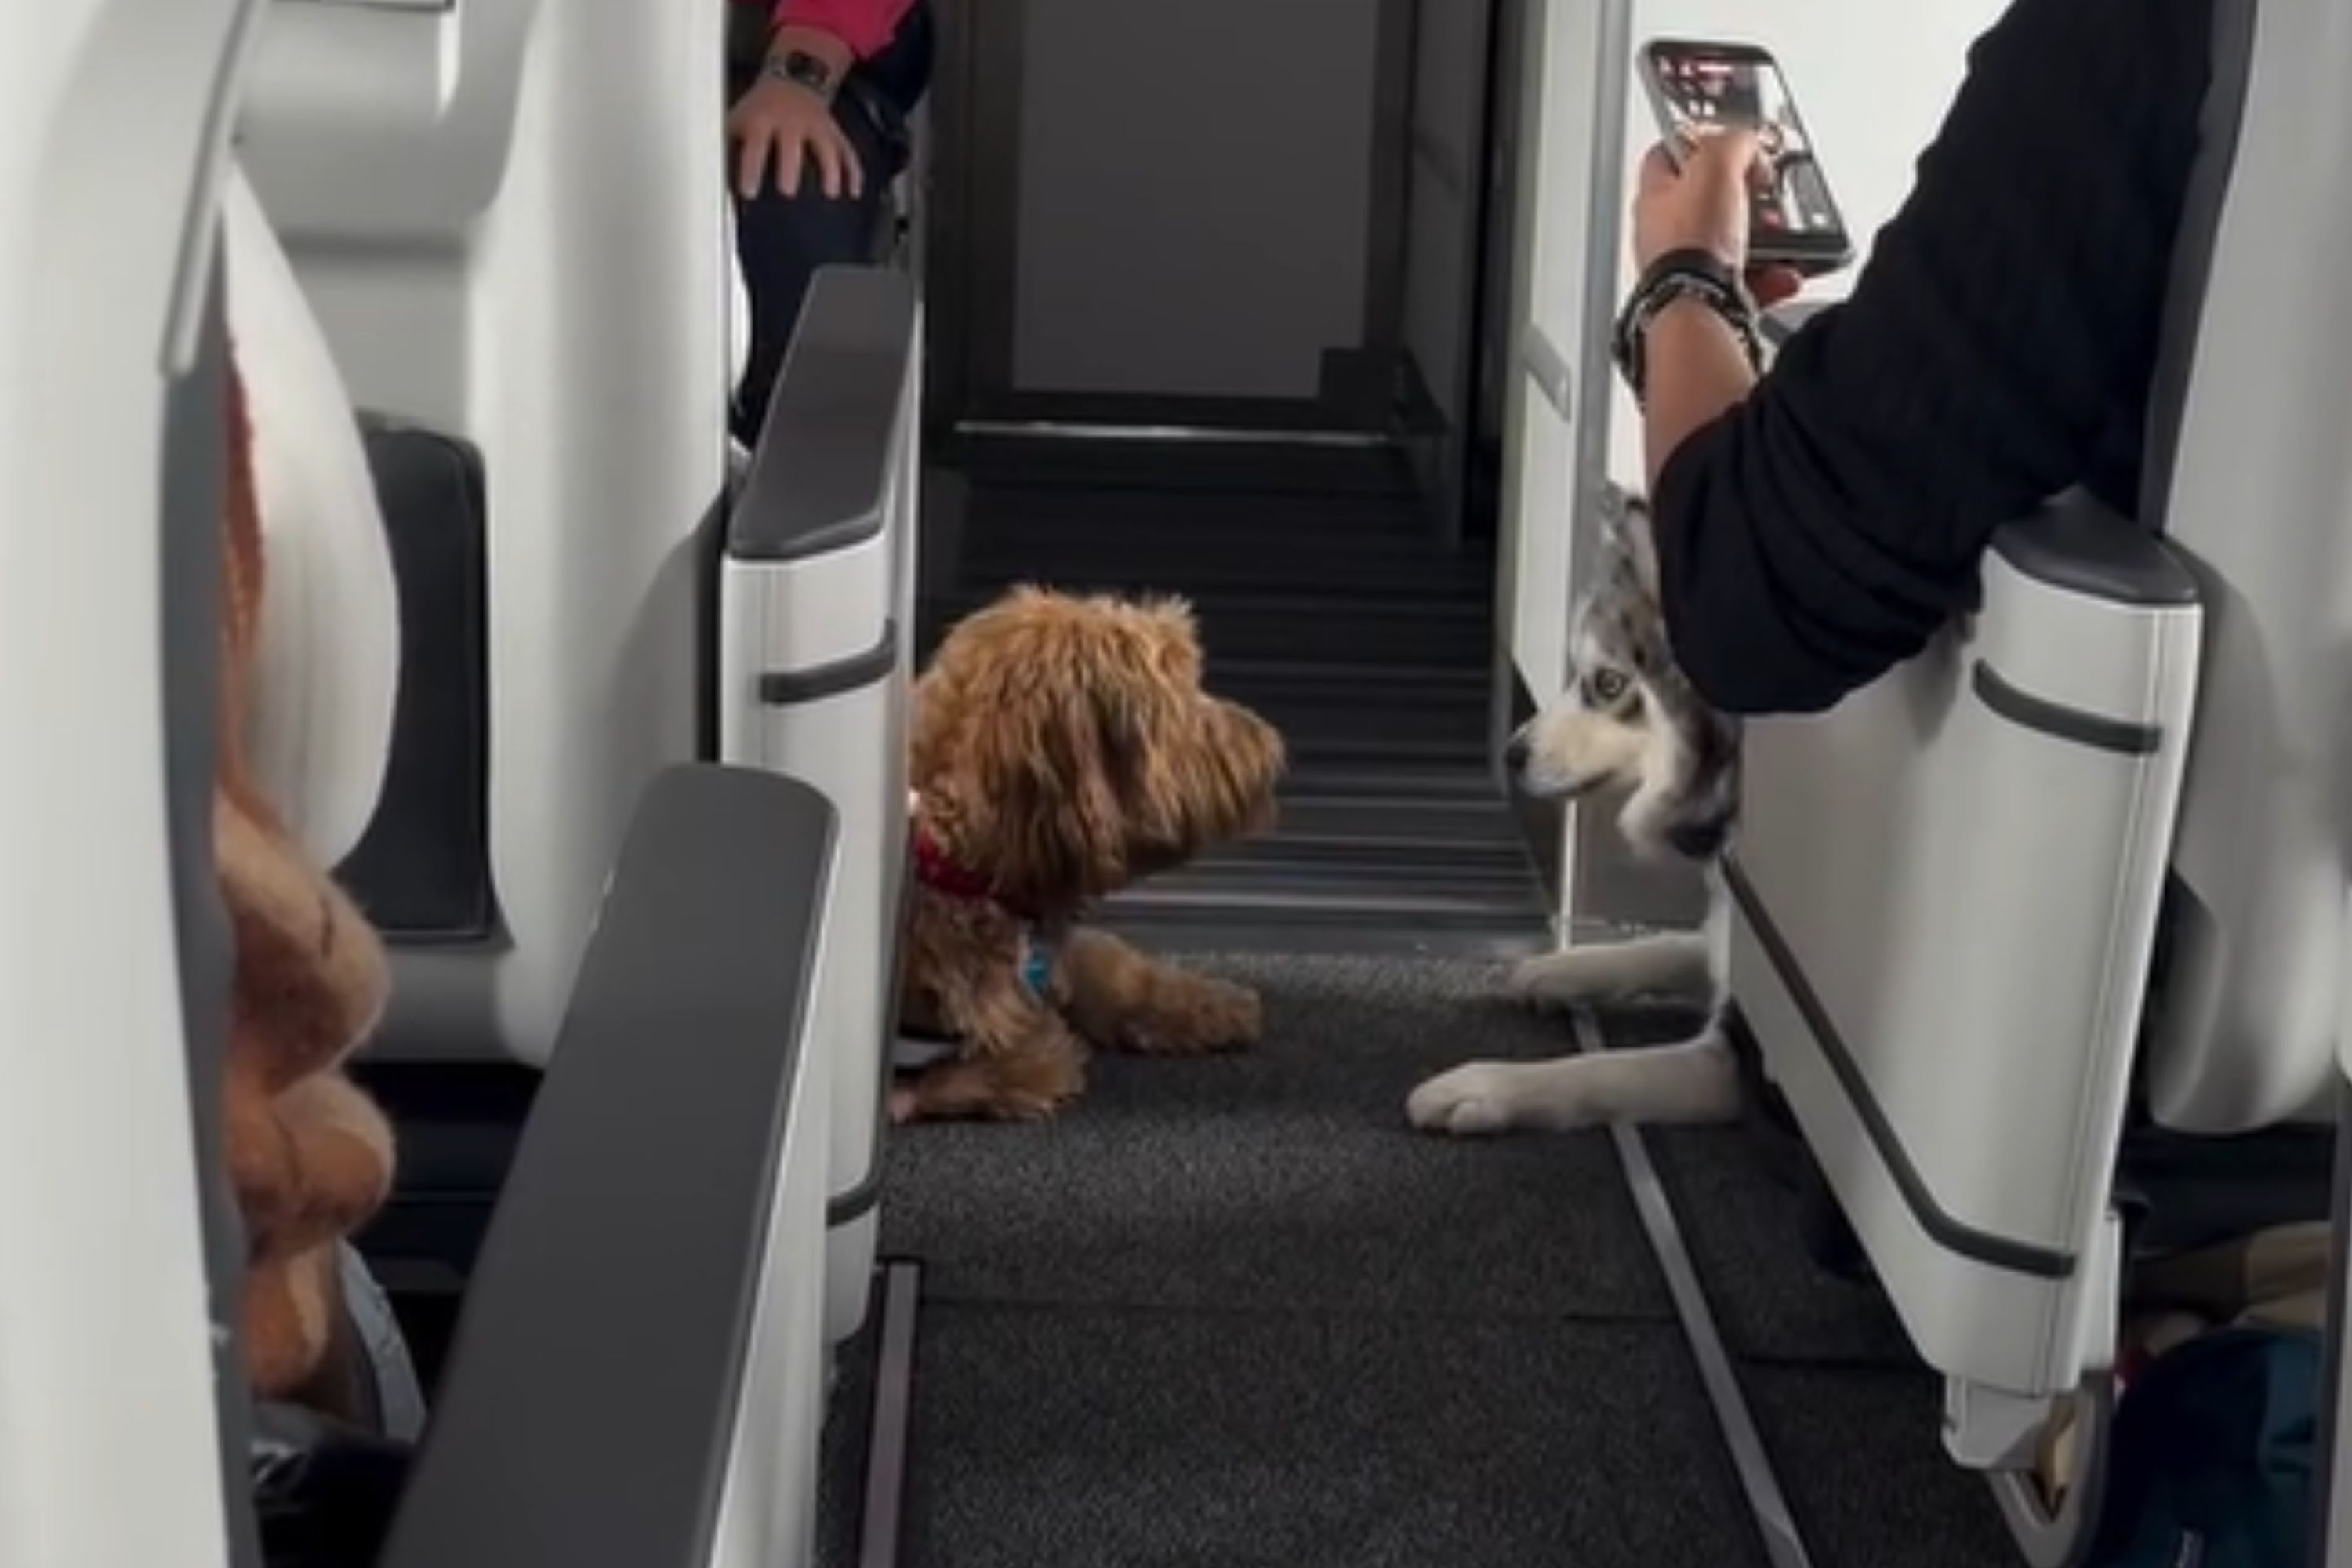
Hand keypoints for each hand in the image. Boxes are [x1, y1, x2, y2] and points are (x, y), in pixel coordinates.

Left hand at [728, 72, 863, 200]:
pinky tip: (854, 191)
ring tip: (831, 194)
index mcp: (763, 120)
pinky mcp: (834, 133)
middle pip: (792, 145)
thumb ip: (730, 147)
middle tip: (788, 192)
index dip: (751, 167)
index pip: (756, 144)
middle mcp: (791, 122)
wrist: (792, 79)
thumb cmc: (761, 109)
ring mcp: (817, 126)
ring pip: (826, 148)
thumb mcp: (739, 119)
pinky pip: (847, 151)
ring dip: (830, 170)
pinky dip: (853, 172)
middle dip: (789, 168)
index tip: (749, 192)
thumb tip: (714, 180)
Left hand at [1634, 128, 1803, 307]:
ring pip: (1731, 242)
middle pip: (1708, 200)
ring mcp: (1685, 267)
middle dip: (1744, 195)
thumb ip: (1732, 142)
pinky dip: (1771, 276)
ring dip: (1764, 238)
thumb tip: (1745, 141)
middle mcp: (1664, 233)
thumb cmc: (1691, 242)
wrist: (1698, 307)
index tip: (1728, 140)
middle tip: (1763, 193)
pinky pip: (1747, 281)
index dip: (1701, 139)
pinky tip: (1783, 272)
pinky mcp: (1707, 297)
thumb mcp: (1716, 166)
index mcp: (1655, 195)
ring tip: (1779, 235)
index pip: (1669, 152)